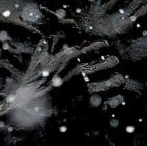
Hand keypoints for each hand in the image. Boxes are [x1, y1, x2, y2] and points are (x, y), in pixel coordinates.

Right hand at [0, 40, 130, 134]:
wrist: (28, 117)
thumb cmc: (33, 88)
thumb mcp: (38, 60)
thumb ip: (50, 42)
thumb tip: (60, 28)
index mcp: (71, 58)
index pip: (101, 46)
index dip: (103, 51)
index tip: (102, 56)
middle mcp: (82, 73)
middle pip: (113, 62)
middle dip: (111, 66)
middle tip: (109, 72)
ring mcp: (88, 92)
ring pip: (118, 81)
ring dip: (115, 83)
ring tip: (111, 87)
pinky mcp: (94, 111)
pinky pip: (116, 100)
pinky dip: (115, 100)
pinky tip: (108, 101)